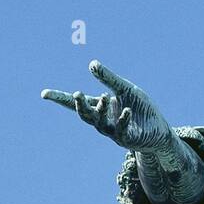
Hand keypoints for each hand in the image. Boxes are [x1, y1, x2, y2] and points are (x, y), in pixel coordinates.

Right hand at [42, 60, 174, 153]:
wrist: (160, 129)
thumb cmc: (142, 109)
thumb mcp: (126, 89)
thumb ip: (109, 79)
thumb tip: (92, 64)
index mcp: (101, 107)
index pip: (77, 103)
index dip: (60, 99)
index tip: (44, 94)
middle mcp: (104, 121)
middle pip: (85, 115)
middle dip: (79, 105)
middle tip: (77, 94)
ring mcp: (114, 132)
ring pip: (100, 124)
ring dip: (101, 110)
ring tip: (106, 97)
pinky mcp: (127, 139)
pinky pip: (121, 130)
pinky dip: (122, 119)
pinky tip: (126, 109)